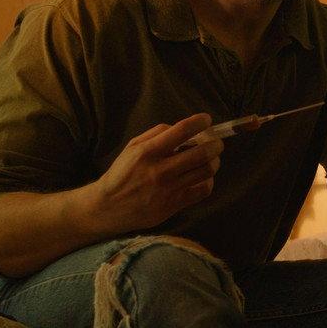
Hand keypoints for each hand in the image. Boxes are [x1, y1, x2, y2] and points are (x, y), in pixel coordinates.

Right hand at [84, 113, 222, 234]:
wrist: (109, 207)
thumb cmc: (122, 173)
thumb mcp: (132, 147)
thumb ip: (157, 134)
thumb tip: (182, 128)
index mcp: (148, 152)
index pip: (182, 131)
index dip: (200, 122)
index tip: (206, 120)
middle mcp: (160, 170)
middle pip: (201, 153)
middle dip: (216, 144)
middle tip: (217, 143)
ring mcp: (169, 189)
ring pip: (206, 171)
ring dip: (215, 161)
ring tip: (212, 158)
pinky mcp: (174, 205)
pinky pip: (203, 190)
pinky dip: (208, 181)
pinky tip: (203, 177)